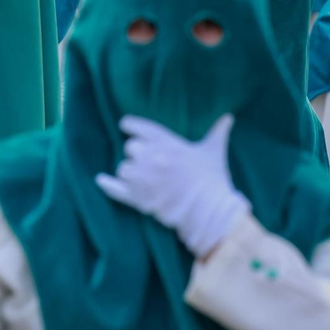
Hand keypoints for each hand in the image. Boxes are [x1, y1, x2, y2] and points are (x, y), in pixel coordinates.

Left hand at [95, 114, 249, 256]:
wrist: (211, 211)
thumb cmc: (214, 181)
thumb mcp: (214, 153)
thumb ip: (218, 133)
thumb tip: (228, 118)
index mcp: (171, 144)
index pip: (144, 129)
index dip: (131, 125)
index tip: (124, 124)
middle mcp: (155, 158)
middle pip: (131, 148)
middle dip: (136, 154)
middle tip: (145, 161)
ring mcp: (146, 178)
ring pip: (124, 168)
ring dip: (129, 173)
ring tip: (139, 179)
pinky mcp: (141, 198)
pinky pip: (117, 189)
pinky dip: (108, 186)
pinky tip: (100, 181)